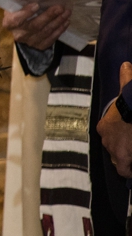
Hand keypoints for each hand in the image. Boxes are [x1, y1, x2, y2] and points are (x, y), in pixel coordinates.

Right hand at [3, 3, 69, 50]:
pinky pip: (52, 38)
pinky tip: (66, 22)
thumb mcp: (15, 6)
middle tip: (60, 7)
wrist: (20, 31)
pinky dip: (60, 30)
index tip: (36, 4)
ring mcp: (30, 42)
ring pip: (46, 32)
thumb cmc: (18, 13)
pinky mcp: (40, 46)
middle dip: (49, 16)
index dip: (26, 12)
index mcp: (9, 23)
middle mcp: (19, 34)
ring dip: (58, 21)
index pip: (17, 19)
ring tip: (67, 12)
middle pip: (35, 26)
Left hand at [98, 62, 131, 177]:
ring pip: (119, 159)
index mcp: (105, 124)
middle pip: (114, 148)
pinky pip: (124, 170)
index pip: (108, 135)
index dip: (119, 140)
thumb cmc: (130, 104)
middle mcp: (106, 137)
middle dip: (123, 151)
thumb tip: (125, 65)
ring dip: (127, 160)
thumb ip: (125, 78)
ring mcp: (113, 148)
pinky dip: (129, 170)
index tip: (128, 141)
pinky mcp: (123, 157)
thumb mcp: (127, 91)